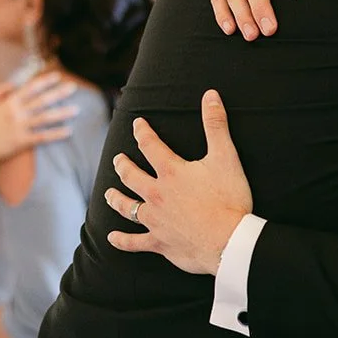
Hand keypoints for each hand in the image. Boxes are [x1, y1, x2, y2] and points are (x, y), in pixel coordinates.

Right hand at [0, 71, 78, 167]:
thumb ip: (0, 91)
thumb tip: (14, 84)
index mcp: (8, 102)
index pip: (30, 88)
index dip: (45, 81)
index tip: (58, 76)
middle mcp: (16, 113)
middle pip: (42, 101)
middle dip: (59, 93)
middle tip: (74, 88)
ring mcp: (19, 127)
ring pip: (45, 118)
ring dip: (62, 113)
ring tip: (76, 110)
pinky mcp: (21, 142)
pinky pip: (42, 137)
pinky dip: (56, 134)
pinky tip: (68, 131)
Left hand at [104, 93, 252, 274]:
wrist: (228, 240)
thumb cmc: (229, 198)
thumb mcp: (226, 156)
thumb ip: (216, 125)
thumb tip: (210, 95)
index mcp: (171, 172)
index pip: (150, 145)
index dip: (142, 132)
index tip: (137, 124)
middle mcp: (156, 194)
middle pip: (131, 176)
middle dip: (122, 165)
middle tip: (118, 160)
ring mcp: (155, 220)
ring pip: (127, 207)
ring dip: (116, 199)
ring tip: (108, 193)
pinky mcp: (159, 242)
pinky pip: (134, 242)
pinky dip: (122, 241)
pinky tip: (112, 238)